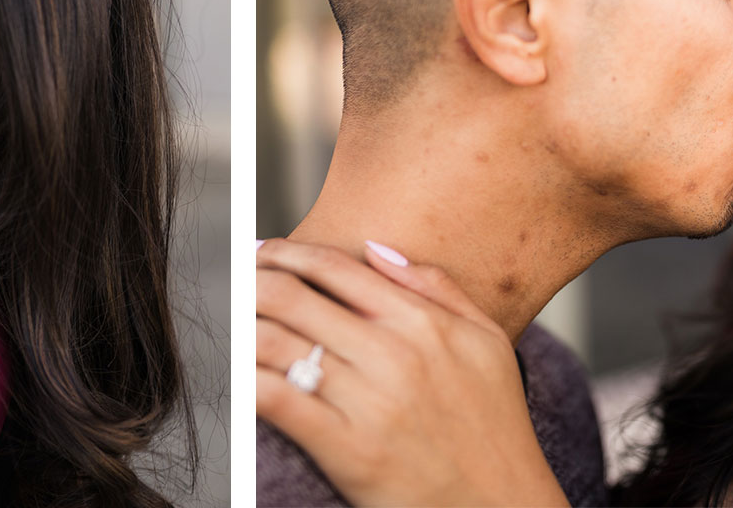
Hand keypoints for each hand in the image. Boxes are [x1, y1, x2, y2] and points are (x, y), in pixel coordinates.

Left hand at [255, 238, 568, 506]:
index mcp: (423, 323)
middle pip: (292, 296)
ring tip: (227, 327)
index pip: (335, 267)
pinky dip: (245, 380)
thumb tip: (377, 250)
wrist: (504, 507)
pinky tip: (233, 374)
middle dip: (249, 284)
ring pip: (276, 342)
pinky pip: (278, 399)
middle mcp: (394, 353)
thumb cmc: (495, 429)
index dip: (286, 252)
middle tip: (233, 287)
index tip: (262, 254)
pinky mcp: (348, 448)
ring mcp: (370, 401)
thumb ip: (437, 288)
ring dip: (240, 328)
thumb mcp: (486, 343)